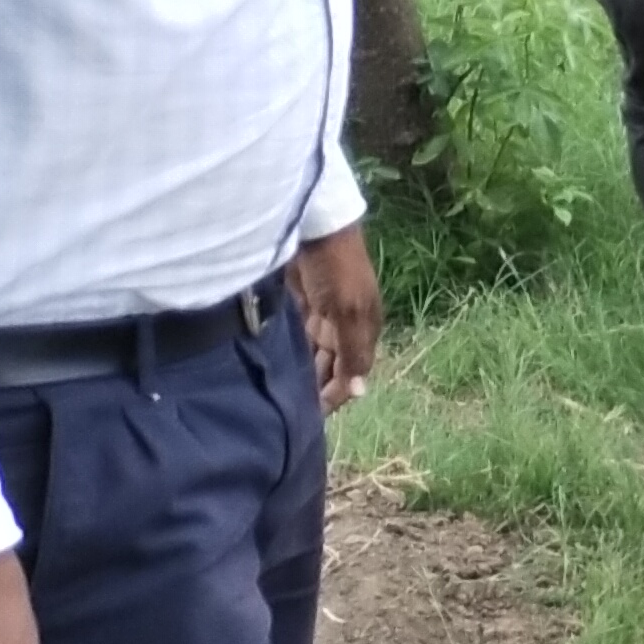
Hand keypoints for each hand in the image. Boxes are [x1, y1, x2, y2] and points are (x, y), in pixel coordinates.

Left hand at [290, 225, 381, 408]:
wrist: (313, 225)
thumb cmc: (336, 268)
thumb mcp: (349, 312)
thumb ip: (354, 352)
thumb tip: (361, 391)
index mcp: (364, 328)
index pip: (352, 372)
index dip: (337, 394)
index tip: (314, 418)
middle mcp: (344, 325)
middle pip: (332, 366)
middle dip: (319, 387)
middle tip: (295, 412)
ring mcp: (322, 314)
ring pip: (314, 355)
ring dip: (304, 373)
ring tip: (284, 395)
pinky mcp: (299, 304)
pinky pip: (297, 338)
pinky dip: (292, 354)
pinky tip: (279, 367)